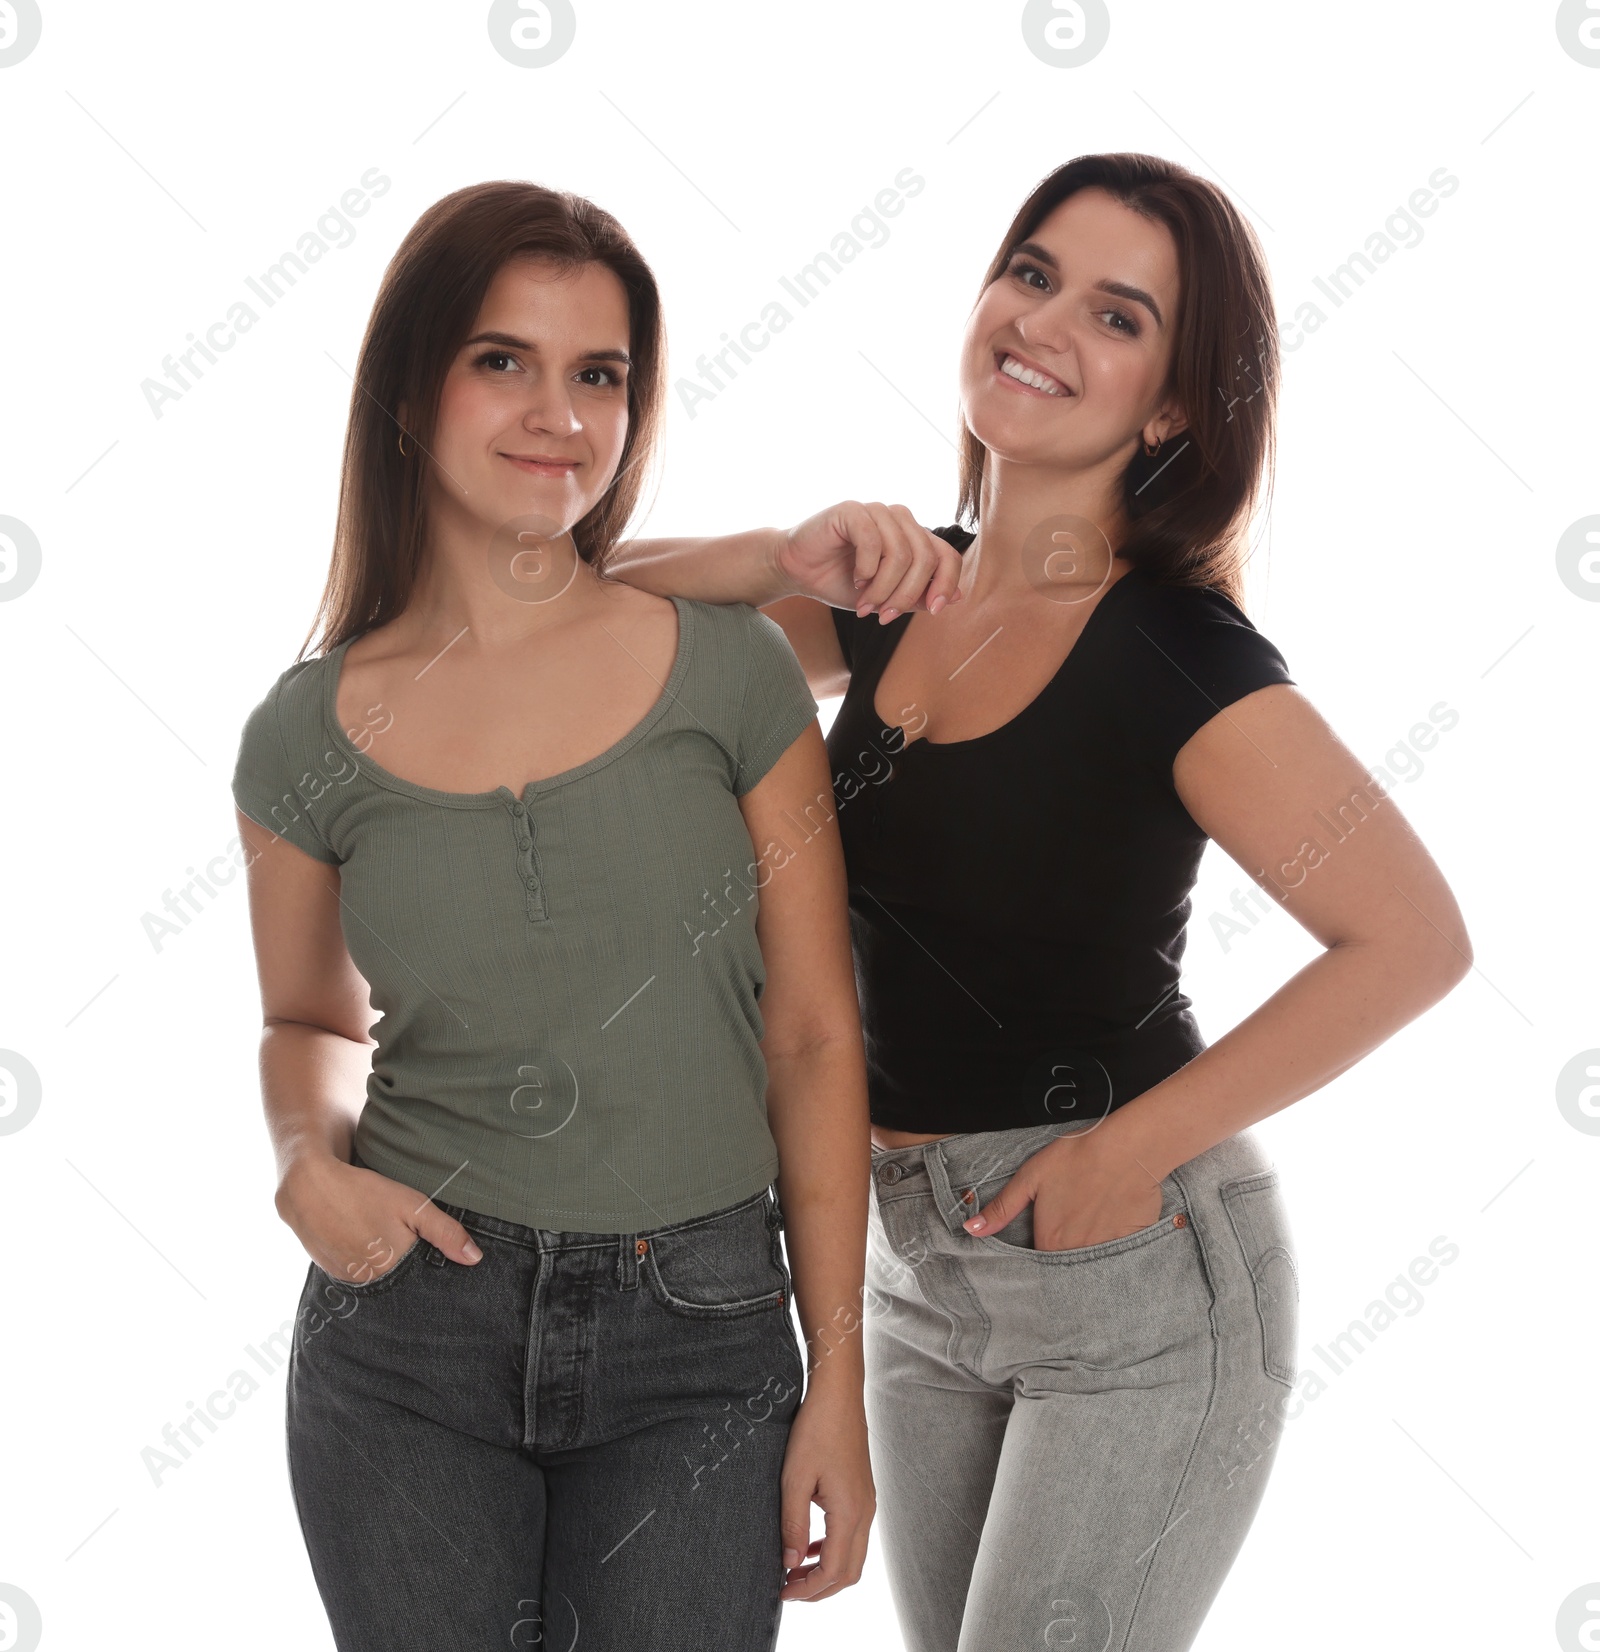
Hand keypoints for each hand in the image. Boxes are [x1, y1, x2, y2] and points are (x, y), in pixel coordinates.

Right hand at [276, 1154, 483, 1285]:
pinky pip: (357, 1273)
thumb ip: (445, 1233)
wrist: (308, 1188)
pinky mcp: (331, 1272)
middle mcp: (370, 1281)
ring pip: (378, 1278)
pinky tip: (365, 1242)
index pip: (422, 1280)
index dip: (430, 1268)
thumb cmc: (364, 1192)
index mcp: (393, 1268)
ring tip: (381, 1237)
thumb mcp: (412, 1205)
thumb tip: (475, 1259)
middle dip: (408, 1267)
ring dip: (385, 1266)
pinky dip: (364, 1262)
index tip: (434, 1256)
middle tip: (402, 1238)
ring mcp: (348, 1278)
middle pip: (400, 1281)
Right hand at [776, 501, 965, 621]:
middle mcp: (900, 519)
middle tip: (885, 616)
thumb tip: (958, 597)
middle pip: (925, 557)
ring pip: (901, 552)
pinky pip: (873, 541)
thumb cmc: (840, 582)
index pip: (947, 555)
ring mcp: (877, 511)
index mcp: (912, 537)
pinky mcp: (853, 510)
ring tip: (865, 604)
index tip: (934, 611)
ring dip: (884, 587)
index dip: (946, 584)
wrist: (797, 571)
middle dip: (907, 594)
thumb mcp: (885, 598)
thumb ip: (918, 596)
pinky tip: (855, 580)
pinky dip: (866, 569)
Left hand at [778, 1380, 874, 1601]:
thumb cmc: (815, 1430)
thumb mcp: (795, 1479)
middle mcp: (865, 1512)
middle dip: (820, 1589)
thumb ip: (793, 1525)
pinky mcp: (863, 1492)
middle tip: (788, 1589)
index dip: (808, 1589)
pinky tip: (810, 1544)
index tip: (782, 1592)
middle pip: (849, 1572)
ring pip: (853, 1555)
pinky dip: (832, 1549)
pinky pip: (852, 1535)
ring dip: (826, 1570)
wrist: (838, 1394)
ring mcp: (867, 1502)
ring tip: (794, 1570)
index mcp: (850, 1512)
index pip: (834, 1571)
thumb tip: (791, 1564)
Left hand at [960, 1125, 1166, 1252]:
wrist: (1127, 1148)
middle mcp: (1077, 1253)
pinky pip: (1118, 1258)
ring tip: (1092, 1224)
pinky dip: (1114, 1248)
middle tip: (1072, 1225)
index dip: (1040, 1250)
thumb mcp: (1030, 1177)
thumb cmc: (1077, 1157)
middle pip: (1065, 1267)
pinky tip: (1113, 1224)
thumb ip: (1001, 1209)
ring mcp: (1106, 1252)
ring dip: (1088, 1254)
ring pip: (1092, 1266)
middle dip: (1064, 1256)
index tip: (1046, 1234)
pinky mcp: (1131, 1245)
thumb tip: (971, 1230)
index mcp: (1050, 1240)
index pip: (1038, 1263)